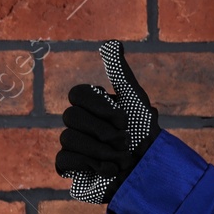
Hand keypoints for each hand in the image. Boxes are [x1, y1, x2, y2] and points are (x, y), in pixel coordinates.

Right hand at [55, 41, 160, 204]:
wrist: (151, 171)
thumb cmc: (146, 134)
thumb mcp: (136, 100)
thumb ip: (121, 73)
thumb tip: (112, 42)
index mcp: (93, 105)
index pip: (77, 93)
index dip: (100, 106)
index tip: (124, 118)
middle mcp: (80, 122)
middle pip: (70, 116)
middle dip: (104, 131)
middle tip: (126, 140)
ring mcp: (73, 144)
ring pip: (67, 139)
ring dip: (102, 151)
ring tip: (122, 158)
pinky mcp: (70, 168)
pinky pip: (62, 160)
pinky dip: (90, 165)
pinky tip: (108, 171)